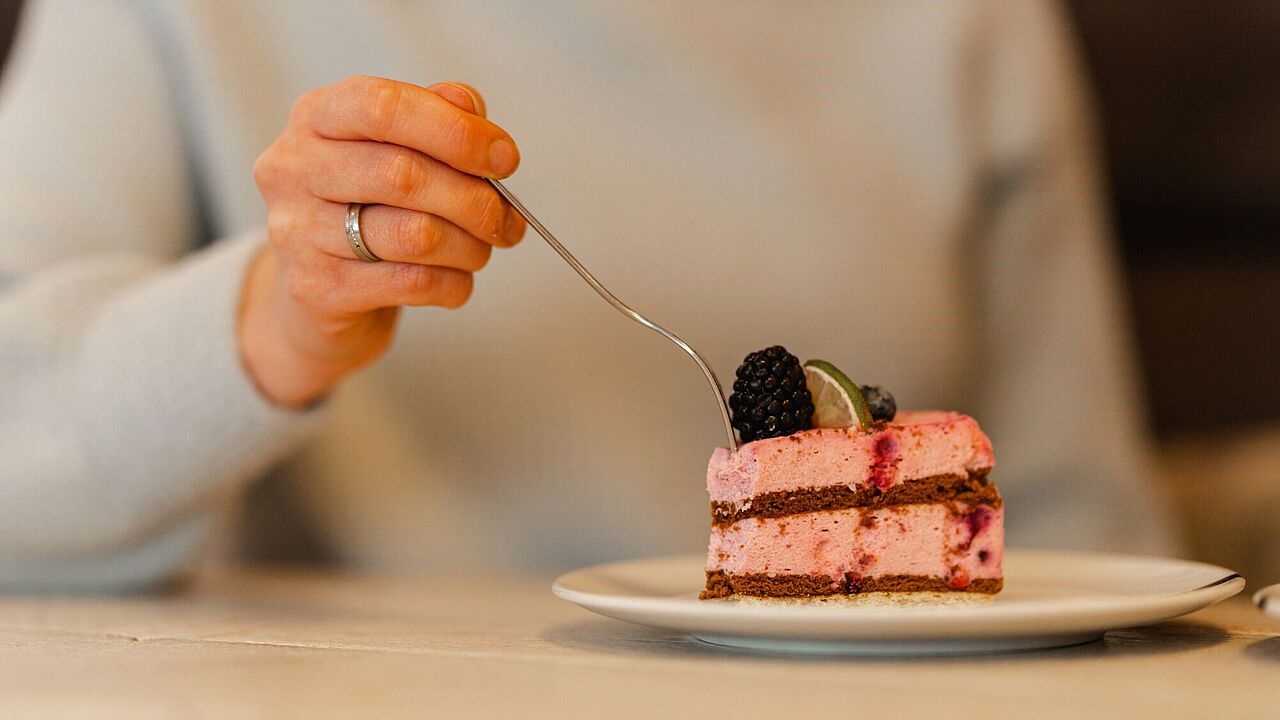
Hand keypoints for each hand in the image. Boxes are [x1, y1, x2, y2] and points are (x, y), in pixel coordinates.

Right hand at [239, 77, 524, 406]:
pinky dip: (452, 284)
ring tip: (480, 250)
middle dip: (475, 200)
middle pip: (404, 175)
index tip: (504, 158)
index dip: (456, 132)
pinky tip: (456, 281)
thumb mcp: (392, 150)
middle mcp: (293, 168)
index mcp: (316, 117)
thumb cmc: (364, 209)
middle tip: (507, 220)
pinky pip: (412, 283)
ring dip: (469, 246)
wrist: (315, 296)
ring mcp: (297, 231)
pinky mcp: (316, 289)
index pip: (385, 108)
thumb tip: (472, 111)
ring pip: (414, 235)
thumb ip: (433, 119)